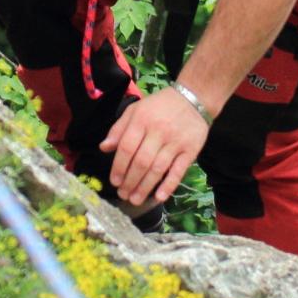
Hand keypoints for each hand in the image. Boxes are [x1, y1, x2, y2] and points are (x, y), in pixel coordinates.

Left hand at [100, 88, 210, 206]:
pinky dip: (169, 185)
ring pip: (158, 168)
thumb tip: (104, 148)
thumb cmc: (160, 106)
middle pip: (141, 161)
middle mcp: (158, 131)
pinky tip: (159, 197)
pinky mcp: (190, 150)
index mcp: (141, 120)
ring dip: (145, 187)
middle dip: (130, 181)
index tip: (114, 181)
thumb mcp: (136, 110)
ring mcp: (175, 141)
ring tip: (135, 199)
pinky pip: (179, 170)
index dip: (118, 167)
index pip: (127, 147)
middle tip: (123, 194)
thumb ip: (119, 129)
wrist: (193, 98)